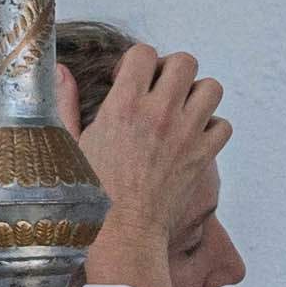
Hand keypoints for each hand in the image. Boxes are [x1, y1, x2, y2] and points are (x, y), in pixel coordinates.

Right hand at [72, 44, 229, 286]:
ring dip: (198, 94)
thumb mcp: (69, 144)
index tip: (130, 79)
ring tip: (182, 109)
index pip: (144, 53)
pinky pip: (224, 126)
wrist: (122, 233)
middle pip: (185, 62)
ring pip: (211, 88)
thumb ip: (66, 103)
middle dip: (171, 70)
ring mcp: (186, 134)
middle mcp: (160, 113)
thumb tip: (61, 72)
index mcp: (125, 105)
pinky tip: (195, 137)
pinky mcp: (203, 157)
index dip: (137, 62)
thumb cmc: (92, 194)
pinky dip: (213, 128)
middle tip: (160, 90)